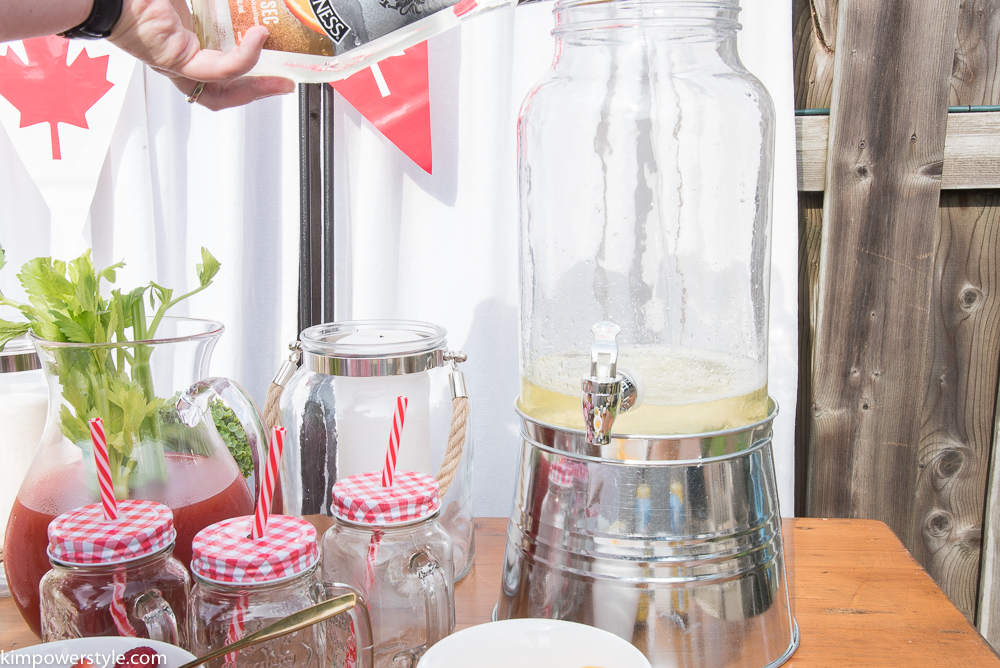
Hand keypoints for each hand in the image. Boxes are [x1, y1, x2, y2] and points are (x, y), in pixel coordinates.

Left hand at [109, 0, 294, 109]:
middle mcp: (181, 59)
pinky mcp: (175, 61)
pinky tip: (258, 40)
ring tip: (280, 73)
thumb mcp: (192, 0)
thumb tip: (248, 1)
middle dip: (260, 90)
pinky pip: (218, 71)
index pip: (221, 69)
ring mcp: (177, 64)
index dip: (251, 74)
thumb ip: (220, 2)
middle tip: (285, 83)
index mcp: (185, 43)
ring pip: (224, 89)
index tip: (276, 67)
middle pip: (226, 91)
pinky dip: (244, 60)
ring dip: (257, 85)